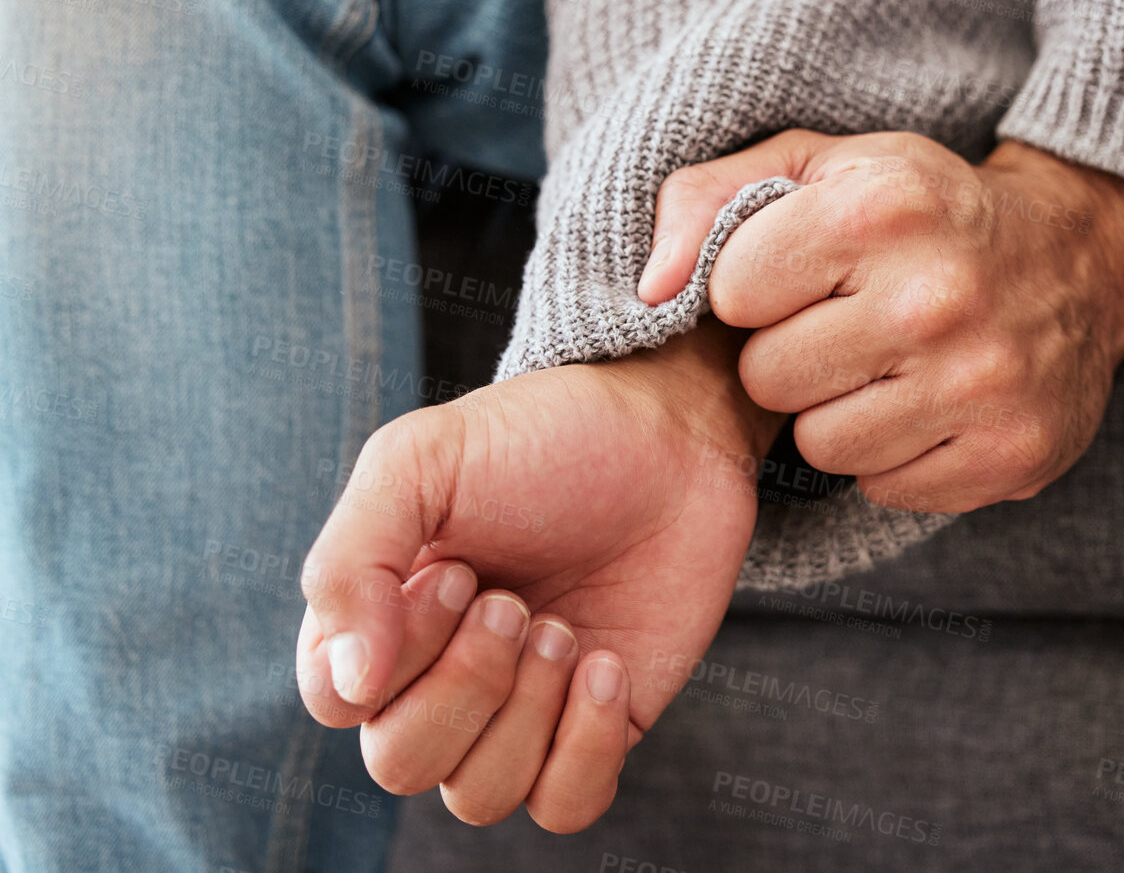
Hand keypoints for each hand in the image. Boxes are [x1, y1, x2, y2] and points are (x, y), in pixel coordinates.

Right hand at [296, 319, 780, 830]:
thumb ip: (351, 561)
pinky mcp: (597, 727)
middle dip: (468, 683)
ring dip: (527, 710)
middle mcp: (438, 677)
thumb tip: (350, 684)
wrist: (669, 435)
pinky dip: (585, 745)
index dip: (394, 655)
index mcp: (378, 619)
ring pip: (480, 796)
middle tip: (515, 601)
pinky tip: (606, 664)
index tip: (455, 574)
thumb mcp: (421, 460)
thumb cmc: (540, 438)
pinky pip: (563, 806)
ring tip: (564, 627)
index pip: (335, 700)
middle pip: (402, 764)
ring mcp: (519, 710)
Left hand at [638, 131, 1123, 512]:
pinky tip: (927, 405)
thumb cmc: (922, 213)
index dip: (755, 288)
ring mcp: (983, 383)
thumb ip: (708, 200)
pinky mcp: (1011, 454)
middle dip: (792, 356)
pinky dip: (894, 455)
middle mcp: (938, 296)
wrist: (1078, 260)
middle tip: (846, 327)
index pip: (732, 290)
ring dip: (838, 413)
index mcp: (881, 207)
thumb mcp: (820, 166)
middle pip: (771, 378)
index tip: (803, 275)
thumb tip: (650, 290)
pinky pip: (886, 489)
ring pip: (823, 447)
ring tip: (885, 367)